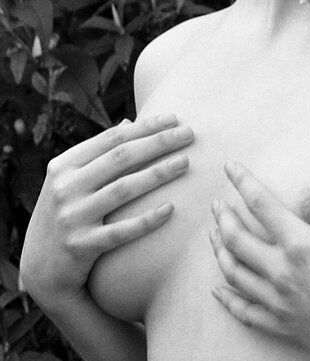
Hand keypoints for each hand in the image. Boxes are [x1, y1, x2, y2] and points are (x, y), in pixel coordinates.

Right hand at [20, 114, 193, 308]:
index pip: (112, 138)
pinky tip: (171, 209)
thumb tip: (129, 123)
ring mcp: (71, 218)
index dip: (146, 126)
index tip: (175, 118)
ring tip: (186, 163)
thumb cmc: (66, 214)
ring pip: (123, 189)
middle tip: (190, 134)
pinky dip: (146, 219)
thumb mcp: (71, 181)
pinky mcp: (80, 247)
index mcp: (63, 165)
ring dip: (158, 173)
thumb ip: (98, 154)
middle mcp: (64, 188)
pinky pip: (120, 231)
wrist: (39, 270)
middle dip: (159, 142)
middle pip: (121, 157)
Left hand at [210, 153, 309, 360]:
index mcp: (302, 245)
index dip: (243, 181)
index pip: (261, 204)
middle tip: (217, 202)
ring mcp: (279, 302)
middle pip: (237, 238)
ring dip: (219, 250)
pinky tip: (218, 288)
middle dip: (223, 216)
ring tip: (214, 234)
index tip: (230, 166)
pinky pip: (244, 310)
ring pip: (233, 272)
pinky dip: (227, 297)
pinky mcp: (282, 326)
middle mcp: (282, 273)